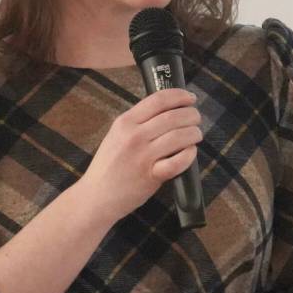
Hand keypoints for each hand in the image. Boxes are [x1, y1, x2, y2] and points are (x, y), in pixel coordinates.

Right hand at [78, 88, 201, 223]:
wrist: (95, 197)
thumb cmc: (109, 166)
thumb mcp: (116, 135)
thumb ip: (138, 123)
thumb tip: (168, 110)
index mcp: (124, 122)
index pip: (158, 99)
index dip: (179, 96)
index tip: (190, 98)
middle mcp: (133, 136)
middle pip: (172, 116)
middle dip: (191, 115)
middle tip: (196, 118)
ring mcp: (142, 156)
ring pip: (178, 136)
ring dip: (193, 133)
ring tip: (196, 135)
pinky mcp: (151, 176)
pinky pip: (178, 161)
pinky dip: (189, 155)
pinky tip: (190, 152)